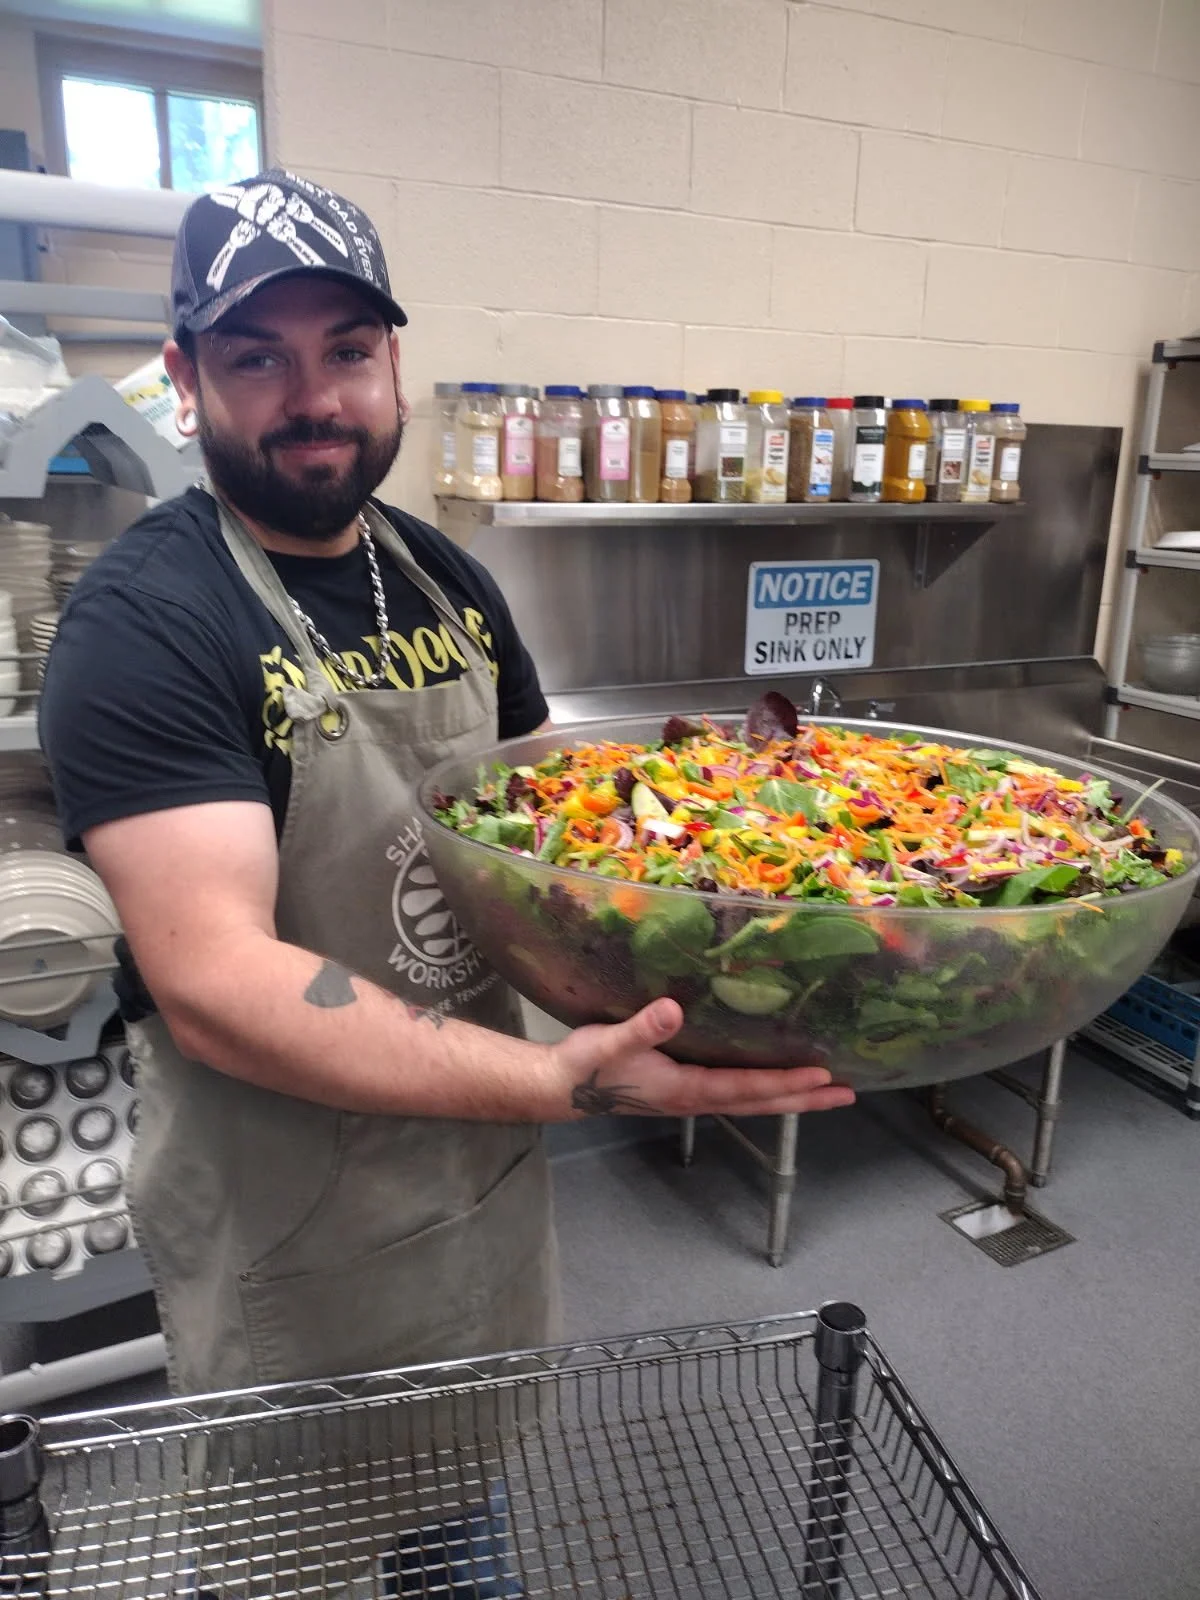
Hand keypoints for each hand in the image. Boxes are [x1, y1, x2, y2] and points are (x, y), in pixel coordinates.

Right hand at [552, 999, 854, 1119]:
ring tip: (827, 1092)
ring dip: (791, 1097)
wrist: (561, 1087)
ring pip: (752, 1101)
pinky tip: (777, 1081)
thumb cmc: (586, 1064)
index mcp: (685, 1089)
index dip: (784, 1082)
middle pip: (761, 1103)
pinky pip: (737, 1094)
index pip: (745, 1087)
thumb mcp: (610, 1042)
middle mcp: (695, 1099)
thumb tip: (672, 1008)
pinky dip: (766, 1090)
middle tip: (847, 1093)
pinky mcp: (685, 1090)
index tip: (821, 1076)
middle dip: (804, 1098)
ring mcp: (691, 1098)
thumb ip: (642, 1027)